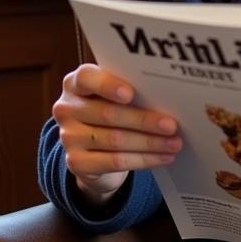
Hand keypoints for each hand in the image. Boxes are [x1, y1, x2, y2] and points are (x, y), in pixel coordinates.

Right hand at [52, 63, 182, 203]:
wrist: (93, 150)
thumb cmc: (111, 111)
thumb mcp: (114, 97)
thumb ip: (130, 91)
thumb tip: (168, 98)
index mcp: (75, 84)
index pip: (86, 79)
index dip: (107, 85)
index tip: (130, 93)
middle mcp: (66, 108)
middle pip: (108, 113)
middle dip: (144, 120)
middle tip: (172, 125)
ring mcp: (69, 137)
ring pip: (115, 140)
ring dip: (150, 143)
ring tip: (174, 143)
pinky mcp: (76, 162)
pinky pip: (114, 162)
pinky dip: (143, 160)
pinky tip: (163, 157)